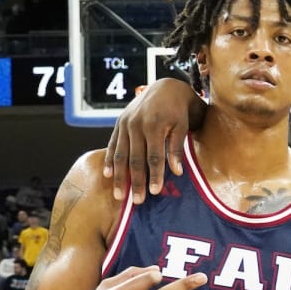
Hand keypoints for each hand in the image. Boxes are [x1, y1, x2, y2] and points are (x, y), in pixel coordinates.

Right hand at [103, 79, 201, 203]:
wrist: (165, 87)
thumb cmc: (179, 110)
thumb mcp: (183, 125)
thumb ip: (177, 148)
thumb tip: (176, 172)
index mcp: (154, 125)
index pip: (154, 156)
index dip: (154, 175)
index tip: (154, 192)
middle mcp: (136, 124)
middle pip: (135, 159)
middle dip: (135, 181)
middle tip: (136, 202)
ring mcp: (125, 124)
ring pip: (120, 154)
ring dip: (119, 176)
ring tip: (119, 195)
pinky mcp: (119, 123)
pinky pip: (112, 144)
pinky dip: (109, 160)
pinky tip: (106, 174)